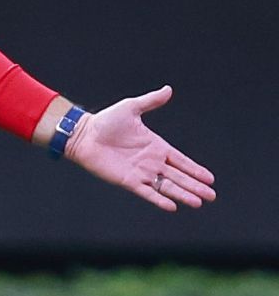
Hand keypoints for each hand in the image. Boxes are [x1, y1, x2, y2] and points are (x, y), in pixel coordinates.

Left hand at [65, 86, 215, 211]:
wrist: (83, 134)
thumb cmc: (105, 121)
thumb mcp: (130, 108)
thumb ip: (150, 101)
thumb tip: (168, 89)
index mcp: (156, 146)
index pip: (181, 160)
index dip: (195, 169)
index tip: (210, 179)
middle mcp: (151, 161)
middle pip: (178, 176)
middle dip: (195, 186)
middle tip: (212, 195)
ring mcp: (140, 172)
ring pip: (166, 186)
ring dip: (182, 194)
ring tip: (198, 202)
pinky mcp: (127, 181)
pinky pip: (146, 192)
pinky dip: (159, 200)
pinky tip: (172, 207)